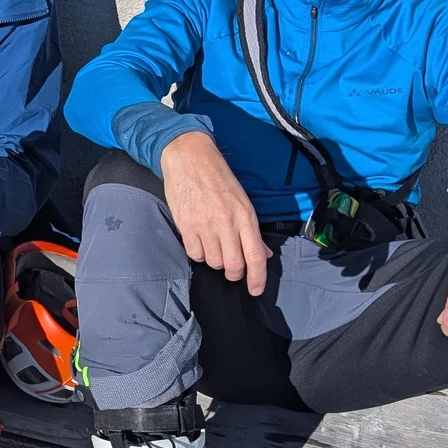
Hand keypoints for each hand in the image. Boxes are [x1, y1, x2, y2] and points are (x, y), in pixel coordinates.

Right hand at [160, 130, 270, 294]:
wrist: (189, 157)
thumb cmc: (218, 177)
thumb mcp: (242, 200)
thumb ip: (251, 230)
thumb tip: (262, 253)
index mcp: (245, 216)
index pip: (255, 256)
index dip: (257, 278)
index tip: (255, 290)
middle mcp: (227, 223)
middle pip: (233, 265)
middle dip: (234, 273)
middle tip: (232, 269)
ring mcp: (205, 225)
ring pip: (213, 262)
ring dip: (215, 260)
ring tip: (214, 246)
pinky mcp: (186, 225)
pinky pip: (194, 254)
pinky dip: (198, 253)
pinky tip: (200, 241)